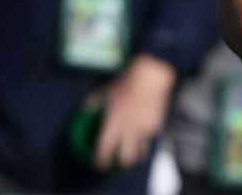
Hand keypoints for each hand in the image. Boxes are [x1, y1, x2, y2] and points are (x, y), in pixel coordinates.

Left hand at [93, 54, 175, 171]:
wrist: (150, 77)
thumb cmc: (126, 84)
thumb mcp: (105, 92)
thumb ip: (94, 103)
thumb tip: (85, 109)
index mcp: (113, 125)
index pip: (104, 151)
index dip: (100, 162)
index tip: (98, 164)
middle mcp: (129, 131)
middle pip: (125, 158)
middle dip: (120, 164)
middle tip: (117, 163)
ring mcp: (144, 130)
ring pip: (140, 153)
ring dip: (135, 157)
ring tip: (131, 157)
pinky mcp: (156, 126)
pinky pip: (150, 139)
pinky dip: (145, 142)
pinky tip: (143, 138)